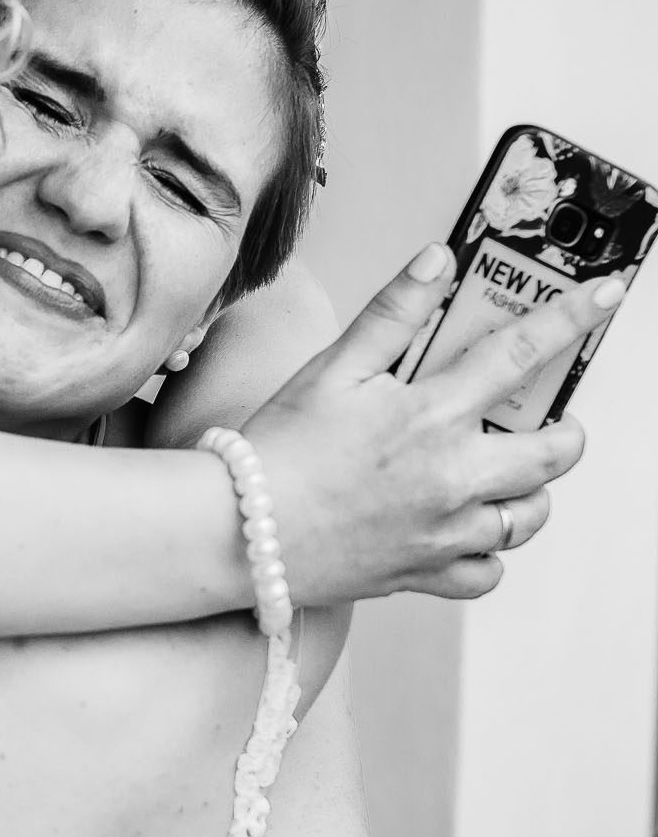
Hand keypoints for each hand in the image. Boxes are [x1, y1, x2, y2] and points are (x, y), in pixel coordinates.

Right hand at [243, 241, 618, 603]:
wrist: (233, 533)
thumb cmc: (274, 450)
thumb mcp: (329, 368)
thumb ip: (393, 315)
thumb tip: (438, 262)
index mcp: (430, 416)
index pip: (522, 354)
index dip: (572, 318)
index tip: (605, 296)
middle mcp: (452, 478)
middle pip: (554, 452)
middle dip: (563, 429)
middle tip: (543, 420)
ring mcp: (444, 533)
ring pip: (529, 517)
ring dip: (529, 492)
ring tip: (501, 475)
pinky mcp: (424, 575)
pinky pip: (488, 573)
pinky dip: (488, 554)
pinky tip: (465, 531)